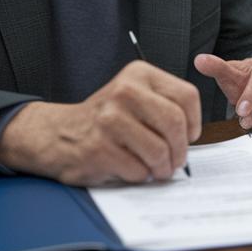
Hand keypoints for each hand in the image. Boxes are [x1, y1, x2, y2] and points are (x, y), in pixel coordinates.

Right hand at [0, 60, 200, 185]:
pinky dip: (140, 176)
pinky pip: (138, 170)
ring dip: (162, 168)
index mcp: (139, 75)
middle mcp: (125, 92)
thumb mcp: (135, 96)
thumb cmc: (105, 119)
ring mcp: (110, 119)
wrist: (57, 133)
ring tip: (156, 169)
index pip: (186, 96)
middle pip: (175, 124)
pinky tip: (130, 168)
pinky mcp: (99, 148)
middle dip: (180, 150)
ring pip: (159, 151)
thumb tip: (192, 134)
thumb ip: (164, 105)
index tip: (188, 136)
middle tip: (175, 161)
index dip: (194, 123)